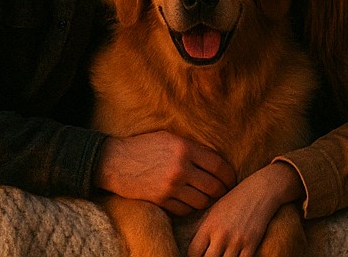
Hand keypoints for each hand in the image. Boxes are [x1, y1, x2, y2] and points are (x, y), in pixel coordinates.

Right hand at [94, 131, 235, 215]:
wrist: (115, 161)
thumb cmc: (145, 146)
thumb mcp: (171, 138)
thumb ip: (193, 148)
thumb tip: (216, 161)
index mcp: (185, 149)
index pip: (218, 166)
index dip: (229, 175)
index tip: (231, 180)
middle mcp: (180, 168)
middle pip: (213, 187)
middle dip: (222, 191)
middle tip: (224, 192)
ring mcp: (170, 187)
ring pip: (201, 202)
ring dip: (208, 201)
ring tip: (209, 198)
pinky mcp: (161, 201)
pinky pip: (185, 210)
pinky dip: (191, 208)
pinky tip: (191, 202)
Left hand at [187, 162, 303, 256]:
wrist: (260, 190)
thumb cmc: (234, 201)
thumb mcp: (213, 211)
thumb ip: (200, 229)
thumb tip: (192, 249)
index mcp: (208, 225)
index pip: (193, 252)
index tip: (200, 254)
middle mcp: (221, 234)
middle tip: (213, 254)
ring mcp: (237, 240)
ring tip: (224, 254)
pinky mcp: (251, 244)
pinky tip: (236, 255)